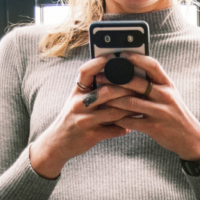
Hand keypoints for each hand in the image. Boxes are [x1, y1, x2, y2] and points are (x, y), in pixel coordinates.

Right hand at [30, 55, 136, 177]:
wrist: (58, 142)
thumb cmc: (72, 118)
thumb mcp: (76, 100)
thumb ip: (91, 89)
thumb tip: (115, 77)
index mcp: (77, 92)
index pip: (86, 71)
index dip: (100, 62)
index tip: (114, 56)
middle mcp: (79, 104)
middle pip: (107, 92)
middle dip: (127, 90)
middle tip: (141, 87)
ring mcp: (85, 120)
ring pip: (114, 111)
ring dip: (130, 110)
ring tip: (141, 106)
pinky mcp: (91, 135)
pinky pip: (113, 130)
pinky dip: (124, 128)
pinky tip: (131, 126)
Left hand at [101, 53, 199, 159]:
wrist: (189, 137)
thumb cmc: (174, 113)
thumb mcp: (169, 95)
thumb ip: (153, 84)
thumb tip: (130, 71)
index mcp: (168, 85)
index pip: (153, 66)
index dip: (137, 59)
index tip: (122, 55)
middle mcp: (165, 96)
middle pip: (137, 83)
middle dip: (115, 79)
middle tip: (100, 77)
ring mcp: (160, 112)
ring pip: (130, 102)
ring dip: (113, 99)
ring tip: (100, 96)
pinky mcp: (154, 127)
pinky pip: (131, 121)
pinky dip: (118, 119)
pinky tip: (108, 116)